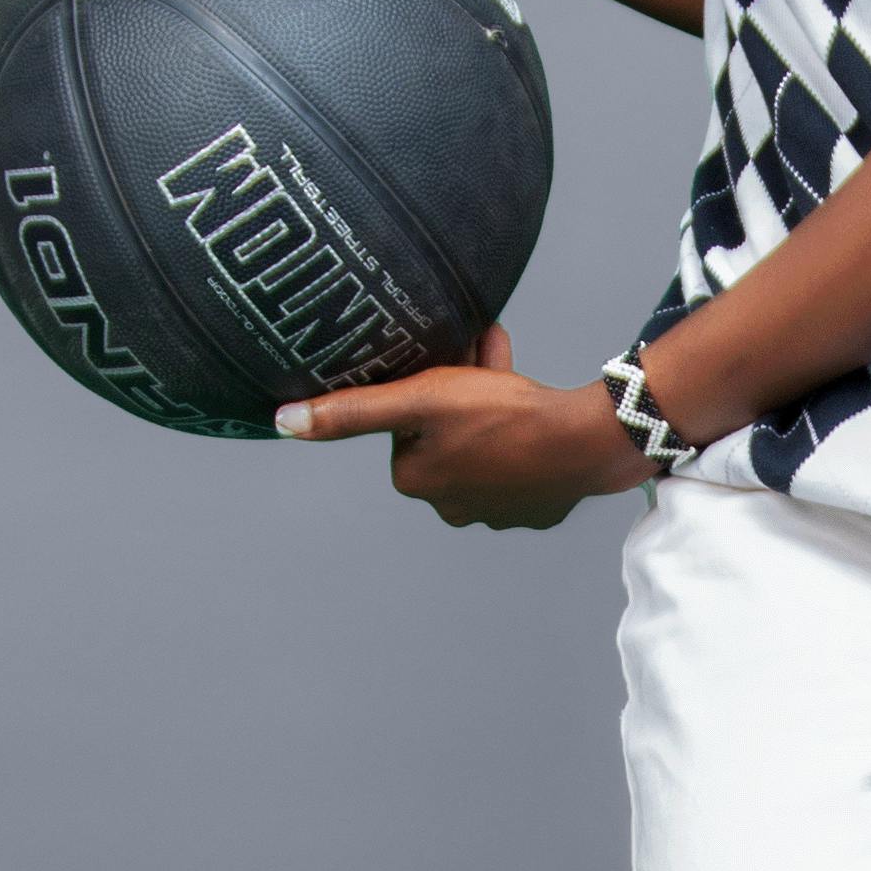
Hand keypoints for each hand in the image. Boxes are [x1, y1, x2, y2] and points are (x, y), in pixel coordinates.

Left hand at [274, 328, 649, 529]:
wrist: (587, 442)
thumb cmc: (503, 417)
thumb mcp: (420, 399)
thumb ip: (353, 411)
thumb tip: (283, 423)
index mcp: (416, 481)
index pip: (406, 423)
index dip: (426, 387)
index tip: (447, 366)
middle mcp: (450, 506)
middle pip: (444, 432)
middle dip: (457, 394)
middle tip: (481, 359)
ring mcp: (497, 511)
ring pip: (481, 442)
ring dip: (489, 406)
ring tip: (510, 376)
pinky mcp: (536, 506)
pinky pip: (519, 460)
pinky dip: (522, 432)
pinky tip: (538, 411)